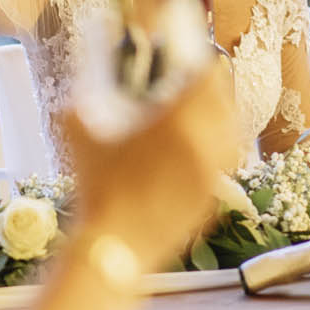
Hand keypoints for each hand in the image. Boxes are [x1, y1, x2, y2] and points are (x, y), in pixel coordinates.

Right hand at [56, 62, 237, 272]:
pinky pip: (223, 162)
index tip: (190, 65)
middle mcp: (204, 142)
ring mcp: (212, 172)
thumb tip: (85, 82)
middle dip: (210, 91)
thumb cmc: (96, 186)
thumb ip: (85, 97)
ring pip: (230, 133)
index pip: (207, 77)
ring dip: (218, 120)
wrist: (114, 244)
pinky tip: (190, 154)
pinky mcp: (212, 195)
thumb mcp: (79, 129)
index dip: (200, 66)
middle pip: (224, 102)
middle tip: (192, 89)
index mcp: (177, 120)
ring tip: (196, 120)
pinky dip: (214, 151)